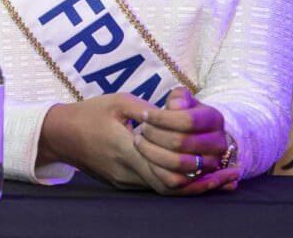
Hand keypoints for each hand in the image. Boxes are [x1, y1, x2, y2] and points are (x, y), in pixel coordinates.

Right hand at [37, 93, 235, 194]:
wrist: (61, 135)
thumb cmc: (89, 113)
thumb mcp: (119, 102)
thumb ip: (149, 110)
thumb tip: (178, 112)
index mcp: (128, 149)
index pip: (169, 168)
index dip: (198, 170)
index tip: (222, 163)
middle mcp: (129, 171)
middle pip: (173, 186)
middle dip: (204, 183)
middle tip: (232, 175)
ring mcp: (126, 181)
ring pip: (166, 190)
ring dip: (195, 186)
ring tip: (223, 179)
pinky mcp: (125, 183)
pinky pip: (156, 186)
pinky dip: (179, 183)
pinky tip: (198, 177)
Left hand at [134, 87, 238, 191]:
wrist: (197, 137)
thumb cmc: (185, 114)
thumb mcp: (183, 100)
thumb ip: (179, 98)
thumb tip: (175, 106)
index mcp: (215, 119)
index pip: (188, 120)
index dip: (162, 118)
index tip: (144, 115)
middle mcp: (218, 144)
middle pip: (181, 142)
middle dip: (155, 134)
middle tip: (142, 128)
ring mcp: (210, 164)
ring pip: (178, 163)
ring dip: (152, 152)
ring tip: (139, 141)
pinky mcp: (198, 180)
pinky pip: (175, 180)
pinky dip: (156, 168)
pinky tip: (147, 155)